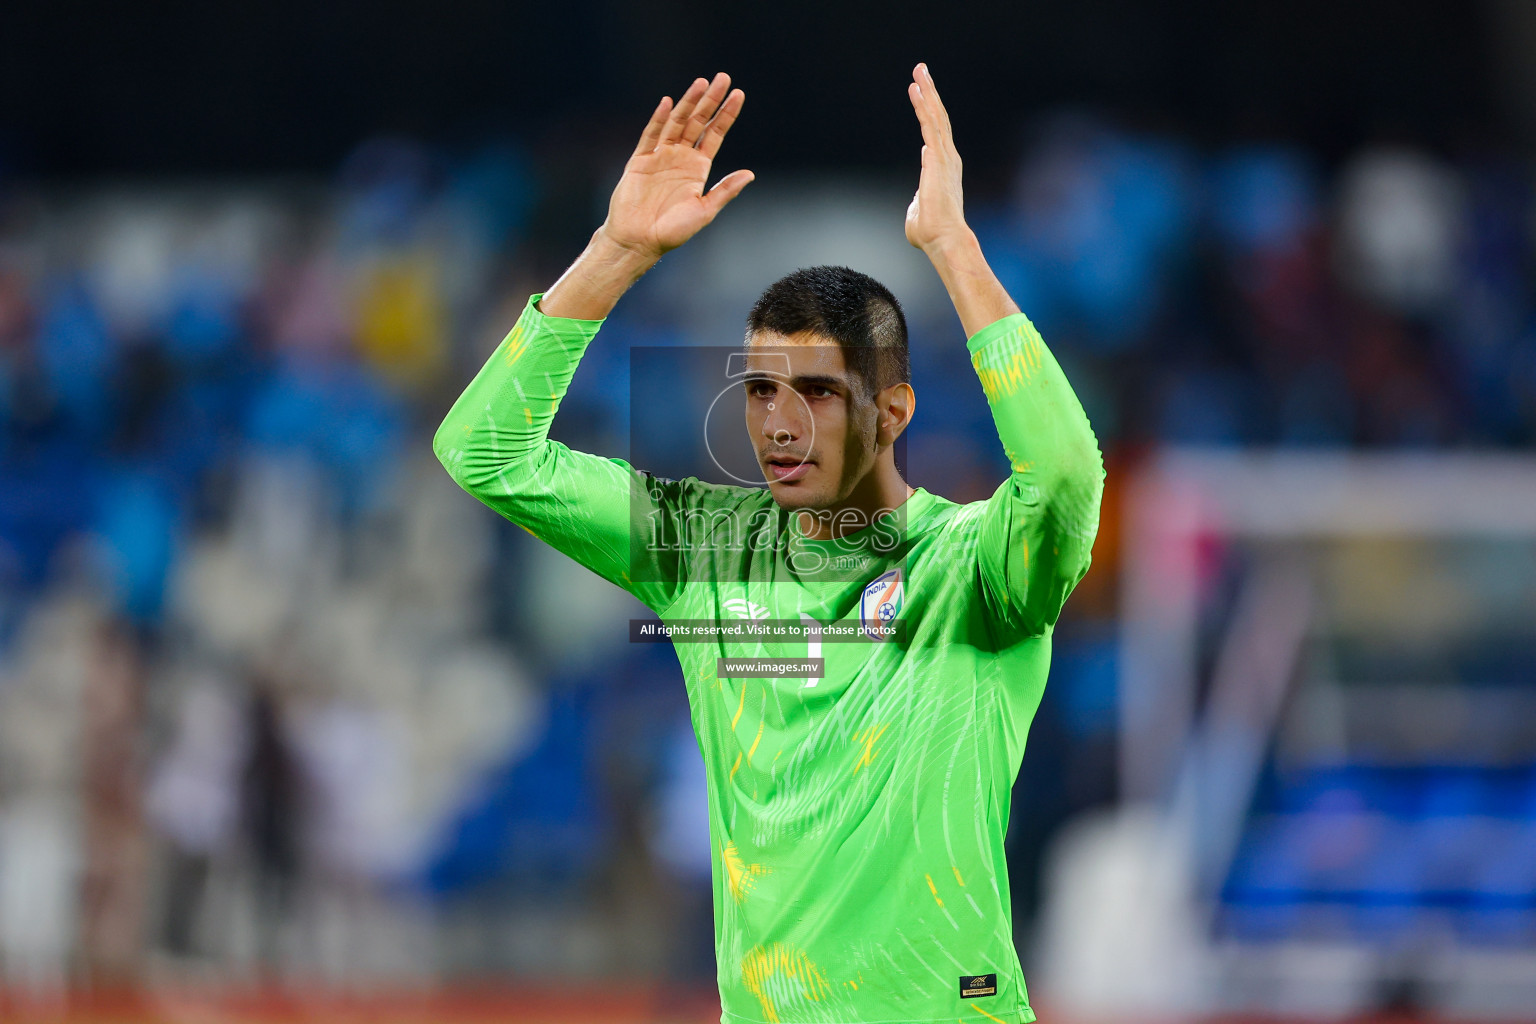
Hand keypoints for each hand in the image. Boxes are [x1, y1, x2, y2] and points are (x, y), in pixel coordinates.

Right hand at [599, 73, 753, 259]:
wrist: (638, 241)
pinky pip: (651, 136)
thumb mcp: (705, 210)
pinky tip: (669, 103)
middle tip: (723, 78)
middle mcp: (680, 157)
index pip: (715, 134)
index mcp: (698, 168)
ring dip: (688, 103)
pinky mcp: (640, 160)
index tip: (738, 95)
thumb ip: (725, 190)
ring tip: (701, 82)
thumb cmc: (672, 232)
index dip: (726, 115)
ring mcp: (660, 156)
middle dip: (710, 100)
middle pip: (697, 122)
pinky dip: (660, 119)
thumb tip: (750, 174)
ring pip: (676, 123)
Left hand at [905, 63, 968, 253]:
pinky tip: (917, 89)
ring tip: (919, 70)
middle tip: (921, 71)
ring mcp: (944, 156)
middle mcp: (947, 158)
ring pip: (935, 116)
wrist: (943, 239)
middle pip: (938, 118)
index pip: (935, 135)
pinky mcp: (937, 157)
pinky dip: (923, 105)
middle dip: (930, 93)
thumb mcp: (918, 213)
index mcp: (942, 169)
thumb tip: (918, 199)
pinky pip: (930, 124)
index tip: (921, 99)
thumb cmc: (930, 232)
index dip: (929, 115)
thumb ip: (917, 202)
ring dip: (927, 92)